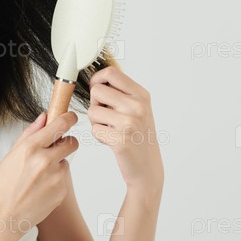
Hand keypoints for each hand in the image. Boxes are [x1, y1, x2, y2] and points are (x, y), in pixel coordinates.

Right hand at [0, 111, 78, 233]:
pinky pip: (63, 179)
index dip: (68, 119)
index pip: (58, 126)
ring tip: (39, 177)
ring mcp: (55, 176)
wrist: (7, 215)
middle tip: (56, 150)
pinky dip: (55, 181)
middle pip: (71, 143)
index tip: (71, 117)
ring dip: (57, 166)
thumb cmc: (6, 185)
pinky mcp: (62, 190)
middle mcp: (45, 160)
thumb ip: (29, 134)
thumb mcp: (11, 155)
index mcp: (30, 148)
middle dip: (66, 144)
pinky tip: (41, 188)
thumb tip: (44, 117)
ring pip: (65, 162)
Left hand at [88, 66, 164, 190]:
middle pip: (97, 91)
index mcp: (141, 95)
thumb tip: (95, 77)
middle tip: (106, 116)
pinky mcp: (120, 140)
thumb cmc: (139, 136)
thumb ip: (121, 92)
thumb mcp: (138, 108)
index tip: (96, 88)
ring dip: (96, 122)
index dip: (97, 78)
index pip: (111, 73)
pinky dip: (99, 136)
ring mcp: (129, 123)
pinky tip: (112, 141)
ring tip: (110, 130)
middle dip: (95, 104)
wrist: (148, 167)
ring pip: (92, 111)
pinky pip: (94, 130)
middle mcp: (137, 106)